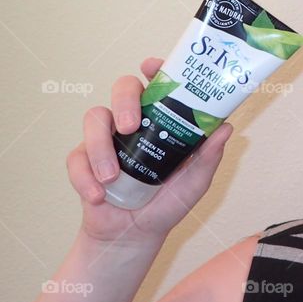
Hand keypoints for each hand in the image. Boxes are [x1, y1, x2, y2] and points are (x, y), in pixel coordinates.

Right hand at [66, 57, 233, 245]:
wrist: (136, 234)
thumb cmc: (168, 202)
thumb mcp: (195, 181)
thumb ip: (208, 156)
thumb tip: (225, 128)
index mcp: (161, 119)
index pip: (156, 84)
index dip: (154, 70)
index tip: (151, 66)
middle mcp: (133, 121)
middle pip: (122, 88)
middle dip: (124, 101)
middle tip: (130, 125)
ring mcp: (106, 138)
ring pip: (94, 118)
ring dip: (100, 147)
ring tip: (112, 177)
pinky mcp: (84, 160)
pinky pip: (76, 157)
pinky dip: (85, 177)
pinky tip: (99, 195)